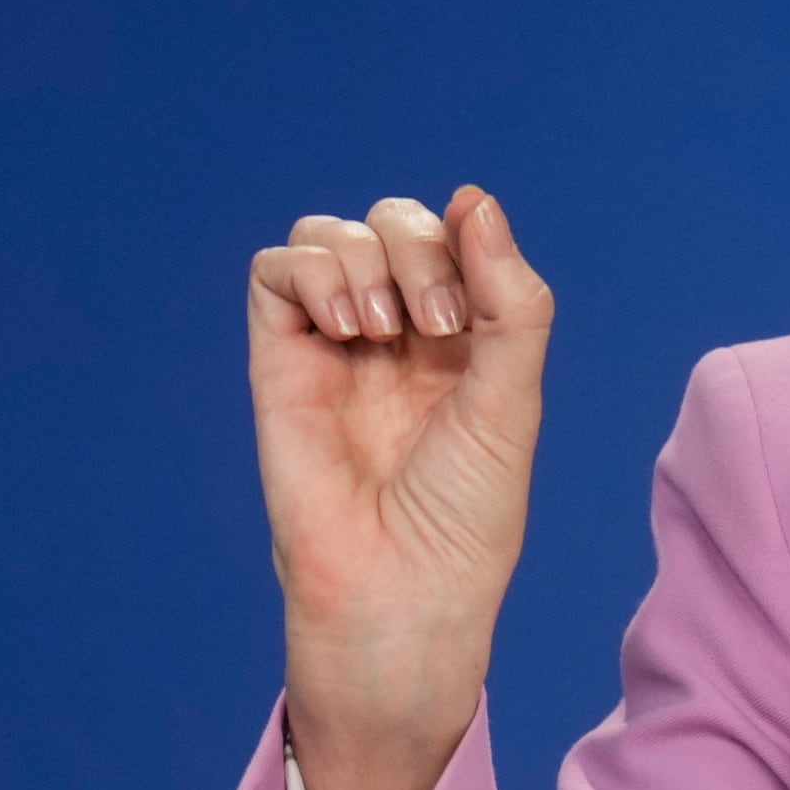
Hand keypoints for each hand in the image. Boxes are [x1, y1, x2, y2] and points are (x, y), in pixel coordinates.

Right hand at [247, 187, 552, 789]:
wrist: (401, 590)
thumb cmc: (466, 516)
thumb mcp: (513, 399)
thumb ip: (510, 300)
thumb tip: (476, 198)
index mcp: (464, 340)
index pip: (458, 238)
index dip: (467, 240)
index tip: (477, 303)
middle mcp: (398, 334)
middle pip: (394, 222)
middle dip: (419, 247)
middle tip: (438, 324)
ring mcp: (335, 345)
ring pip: (332, 234)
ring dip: (367, 259)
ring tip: (384, 334)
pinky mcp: (280, 362)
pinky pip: (277, 271)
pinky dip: (314, 274)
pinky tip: (345, 332)